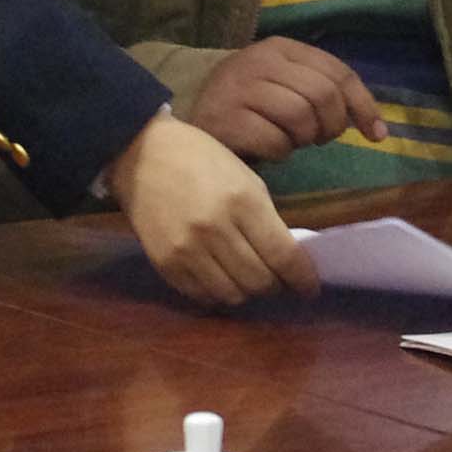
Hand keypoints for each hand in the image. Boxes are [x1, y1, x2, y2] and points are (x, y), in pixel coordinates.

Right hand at [111, 112, 315, 307]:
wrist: (140, 155)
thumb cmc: (200, 158)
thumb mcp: (244, 178)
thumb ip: (266, 219)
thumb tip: (287, 260)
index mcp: (242, 201)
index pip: (283, 256)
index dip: (303, 279)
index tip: (310, 288)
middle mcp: (215, 230)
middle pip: (260, 281)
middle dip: (276, 286)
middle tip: (278, 280)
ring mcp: (187, 250)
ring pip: (233, 295)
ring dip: (248, 292)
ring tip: (249, 279)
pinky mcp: (165, 264)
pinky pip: (203, 296)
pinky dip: (219, 293)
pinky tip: (222, 279)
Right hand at [183, 38, 381, 161]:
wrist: (190, 119)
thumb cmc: (249, 105)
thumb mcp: (285, 85)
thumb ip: (324, 92)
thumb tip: (377, 128)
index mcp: (280, 48)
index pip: (337, 72)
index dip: (363, 105)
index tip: (377, 134)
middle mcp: (259, 61)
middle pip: (324, 95)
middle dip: (332, 125)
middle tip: (319, 138)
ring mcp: (239, 89)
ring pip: (301, 118)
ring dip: (305, 139)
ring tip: (291, 140)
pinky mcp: (226, 120)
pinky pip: (276, 143)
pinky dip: (280, 153)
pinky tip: (267, 148)